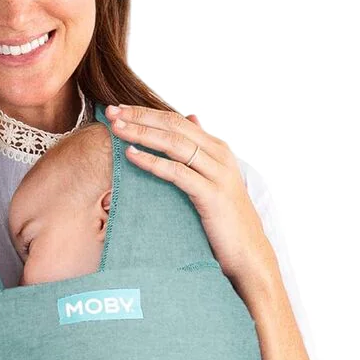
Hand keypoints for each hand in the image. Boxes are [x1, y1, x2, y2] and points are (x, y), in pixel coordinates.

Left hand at [104, 104, 272, 289]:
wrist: (248, 250)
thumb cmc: (226, 217)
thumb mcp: (214, 175)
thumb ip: (202, 147)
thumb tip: (192, 116)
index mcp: (217, 147)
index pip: (176, 120)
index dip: (146, 112)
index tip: (118, 109)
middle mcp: (218, 155)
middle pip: (173, 126)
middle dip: (139, 117)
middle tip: (110, 112)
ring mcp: (217, 173)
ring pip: (174, 144)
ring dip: (142, 134)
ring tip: (117, 130)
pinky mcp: (211, 194)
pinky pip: (177, 172)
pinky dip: (153, 162)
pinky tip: (131, 156)